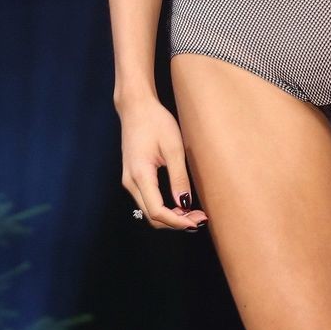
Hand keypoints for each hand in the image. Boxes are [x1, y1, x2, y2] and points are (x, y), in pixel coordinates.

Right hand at [121, 98, 207, 232]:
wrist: (136, 107)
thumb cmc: (155, 122)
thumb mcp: (173, 148)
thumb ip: (179, 178)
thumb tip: (184, 203)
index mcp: (140, 175)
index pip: (157, 211)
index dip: (178, 221)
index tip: (198, 221)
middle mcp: (130, 182)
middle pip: (152, 216)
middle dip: (176, 222)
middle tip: (200, 218)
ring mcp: (130, 180)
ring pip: (149, 210)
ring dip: (171, 216)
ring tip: (194, 212)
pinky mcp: (133, 177)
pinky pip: (148, 200)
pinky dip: (164, 207)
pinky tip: (180, 203)